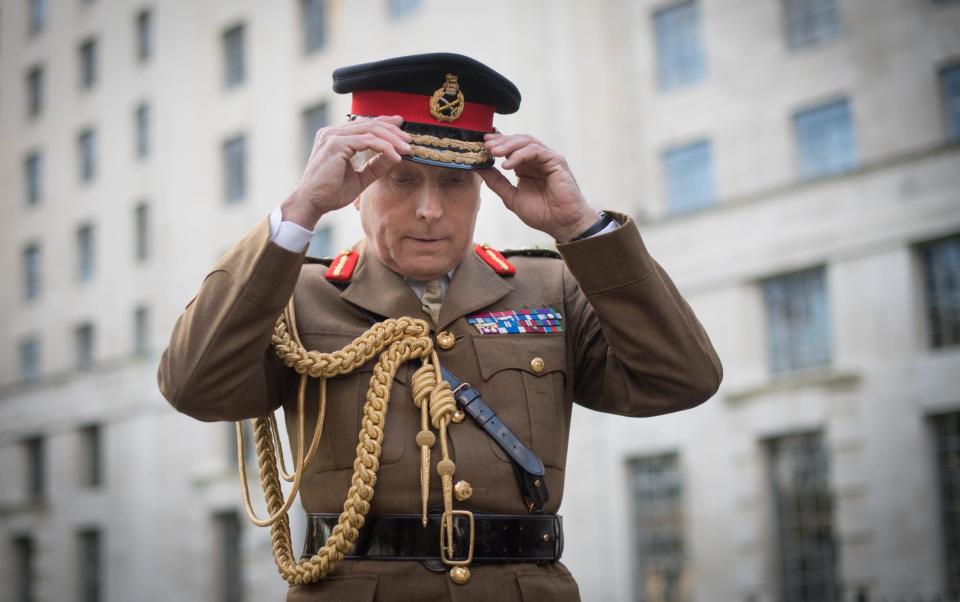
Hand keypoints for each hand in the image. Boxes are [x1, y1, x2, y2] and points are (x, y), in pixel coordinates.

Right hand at [281, 116, 410, 229]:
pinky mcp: (336, 145)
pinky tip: (395, 157)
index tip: (401, 128)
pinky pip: (367, 141)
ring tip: (406, 149)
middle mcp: (332, 132)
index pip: (364, 124)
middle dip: (392, 131)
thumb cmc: (331, 192)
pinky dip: (384, 148)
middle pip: (369, 123)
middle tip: (409, 141)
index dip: (384, 123)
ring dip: (392, 139)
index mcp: (335, 137)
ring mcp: (332, 136)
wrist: (312, 203)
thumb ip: (375, 165)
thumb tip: (396, 157)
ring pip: (370, 130)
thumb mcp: (360, 177)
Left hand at [478, 133, 597, 241]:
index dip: (496, 145)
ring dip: (508, 145)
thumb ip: (496, 182)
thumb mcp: (512, 197)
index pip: (510, 148)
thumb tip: (479, 169)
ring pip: (526, 141)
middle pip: (517, 141)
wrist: (562, 224)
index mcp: (526, 167)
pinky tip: (508, 164)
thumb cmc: (542, 213)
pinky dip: (520, 154)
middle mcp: (536, 160)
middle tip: (486, 146)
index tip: (480, 146)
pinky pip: (535, 150)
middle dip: (500, 142)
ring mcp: (547, 158)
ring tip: (494, 152)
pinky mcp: (556, 161)